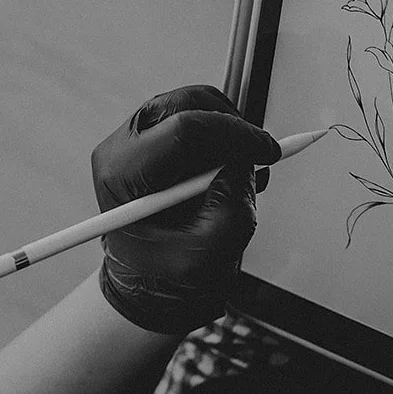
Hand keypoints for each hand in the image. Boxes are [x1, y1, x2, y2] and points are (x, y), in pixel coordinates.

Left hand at [91, 85, 280, 335]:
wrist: (148, 289)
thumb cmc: (169, 278)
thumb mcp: (209, 256)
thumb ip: (231, 208)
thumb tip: (247, 161)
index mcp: (125, 177)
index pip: (184, 130)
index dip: (236, 134)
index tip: (270, 150)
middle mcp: (123, 150)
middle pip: (185, 104)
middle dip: (231, 126)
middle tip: (259, 156)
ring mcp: (135, 143)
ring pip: (193, 109)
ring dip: (227, 137)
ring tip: (240, 179)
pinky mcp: (152, 144)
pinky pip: (195, 123)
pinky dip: (222, 143)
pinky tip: (230, 177)